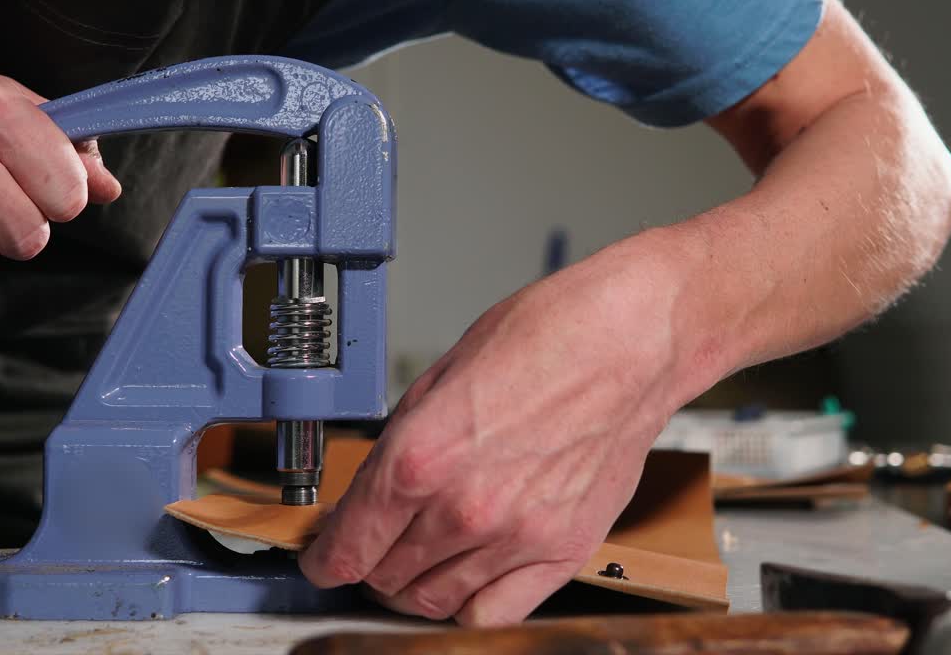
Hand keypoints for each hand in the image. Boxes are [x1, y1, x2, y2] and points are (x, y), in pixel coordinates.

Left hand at [300, 238, 689, 625]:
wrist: (627, 342)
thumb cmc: (543, 339)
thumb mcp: (438, 379)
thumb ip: (399, 448)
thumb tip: (371, 494)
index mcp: (420, 457)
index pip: (347, 547)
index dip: (324, 560)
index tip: (323, 561)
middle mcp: (463, 507)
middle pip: (385, 577)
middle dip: (369, 565)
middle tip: (374, 547)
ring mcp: (516, 536)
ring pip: (433, 601)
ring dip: (413, 586)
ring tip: (418, 558)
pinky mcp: (563, 551)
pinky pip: (496, 612)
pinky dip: (469, 603)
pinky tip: (465, 577)